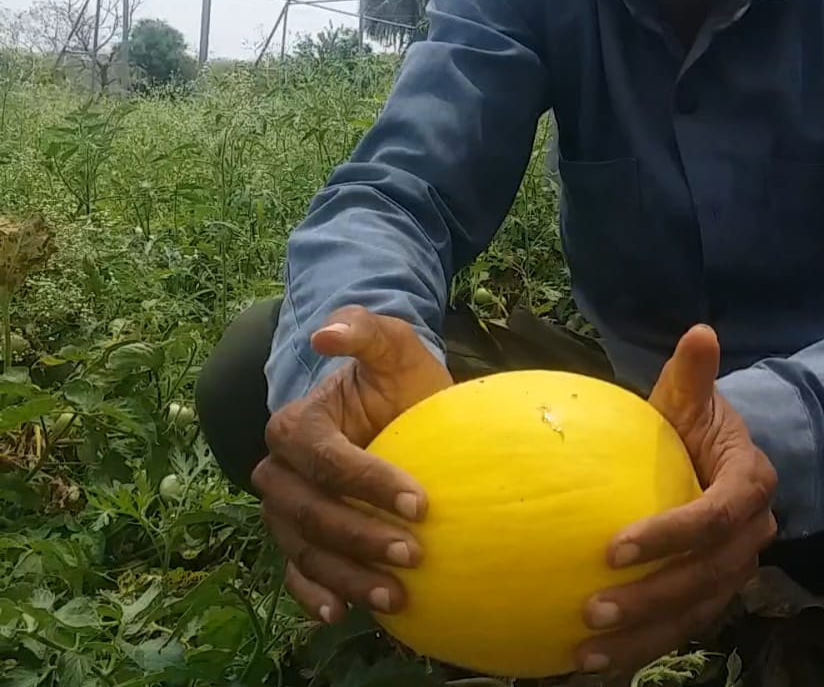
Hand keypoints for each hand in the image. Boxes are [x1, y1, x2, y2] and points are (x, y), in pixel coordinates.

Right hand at [250, 305, 452, 624]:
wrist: (396, 413)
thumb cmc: (397, 381)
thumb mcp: (393, 347)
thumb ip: (365, 330)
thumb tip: (326, 334)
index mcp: (295, 427)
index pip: (328, 461)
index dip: (371, 483)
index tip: (422, 503)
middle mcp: (279, 472)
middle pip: (312, 512)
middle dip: (362, 536)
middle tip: (414, 554)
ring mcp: (285, 511)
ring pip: (306, 550)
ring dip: (347, 577)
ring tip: (395, 596)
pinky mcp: (298, 540)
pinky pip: (297, 574)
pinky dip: (314, 596)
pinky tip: (341, 614)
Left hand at [576, 324, 779, 676]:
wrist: (722, 459)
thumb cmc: (699, 425)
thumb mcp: (695, 399)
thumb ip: (694, 375)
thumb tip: (699, 331)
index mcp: (751, 485)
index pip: (716, 516)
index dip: (671, 535)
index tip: (614, 548)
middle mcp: (752, 535)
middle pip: (708, 576)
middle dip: (653, 598)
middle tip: (593, 609)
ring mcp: (735, 571)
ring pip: (695, 612)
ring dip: (644, 636)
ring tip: (588, 653)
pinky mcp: (713, 596)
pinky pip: (682, 626)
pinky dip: (642, 647)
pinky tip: (590, 664)